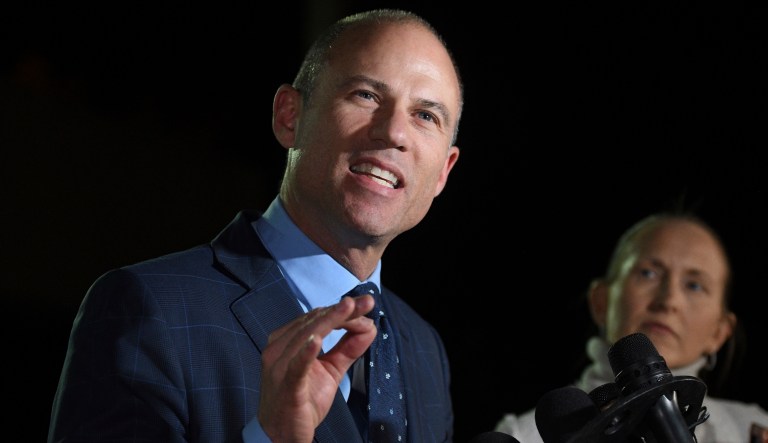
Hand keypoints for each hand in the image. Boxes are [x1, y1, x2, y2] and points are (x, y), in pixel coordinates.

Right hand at [258, 295, 375, 441]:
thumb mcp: (330, 370)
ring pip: (306, 336)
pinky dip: (307, 352)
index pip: (316, 318)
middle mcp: (278, 349)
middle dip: (342, 311)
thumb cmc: (301, 400)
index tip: (365, 304)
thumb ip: (347, 349)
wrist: (281, 435)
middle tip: (366, 302)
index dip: (342, 310)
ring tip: (351, 309)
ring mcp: (279, 367)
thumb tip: (368, 328)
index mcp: (286, 341)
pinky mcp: (286, 386)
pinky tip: (318, 341)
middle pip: (313, 322)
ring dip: (332, 321)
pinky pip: (296, 366)